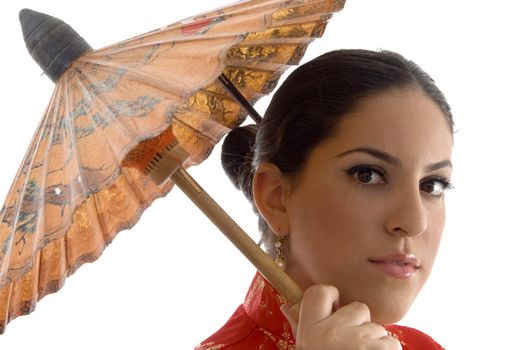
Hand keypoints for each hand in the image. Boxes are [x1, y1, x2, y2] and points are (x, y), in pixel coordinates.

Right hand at [281, 285, 401, 349]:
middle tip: (350, 349)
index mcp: (310, 331)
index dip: (331, 297)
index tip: (334, 310)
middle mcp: (333, 333)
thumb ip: (299, 327)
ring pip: (377, 328)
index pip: (320, 292)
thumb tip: (287, 306)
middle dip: (360, 326)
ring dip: (374, 344)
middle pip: (358, 308)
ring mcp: (359, 342)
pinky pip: (391, 342)